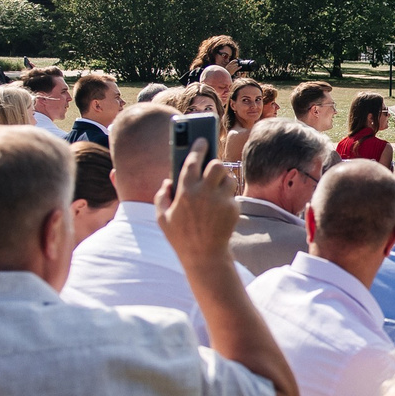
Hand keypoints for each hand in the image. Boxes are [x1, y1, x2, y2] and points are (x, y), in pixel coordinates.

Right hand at [155, 140, 240, 273]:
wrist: (204, 256)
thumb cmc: (181, 237)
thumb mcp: (162, 218)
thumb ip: (161, 197)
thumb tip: (167, 182)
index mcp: (185, 191)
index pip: (193, 160)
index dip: (198, 147)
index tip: (202, 139)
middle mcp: (204, 192)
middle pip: (217, 164)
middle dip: (215, 164)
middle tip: (211, 168)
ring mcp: (221, 200)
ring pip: (228, 178)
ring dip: (223, 181)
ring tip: (216, 188)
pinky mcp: (233, 209)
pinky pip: (232, 195)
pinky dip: (227, 198)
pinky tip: (219, 207)